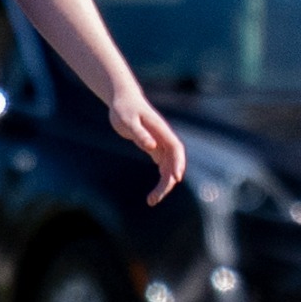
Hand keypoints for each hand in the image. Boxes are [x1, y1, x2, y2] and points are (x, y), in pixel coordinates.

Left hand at [109, 88, 185, 204]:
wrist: (122, 100)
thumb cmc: (124, 108)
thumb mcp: (128, 121)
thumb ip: (140, 134)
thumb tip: (152, 147)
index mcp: (161, 131)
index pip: (176, 149)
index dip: (178, 163)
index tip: (176, 179)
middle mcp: (164, 139)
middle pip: (173, 163)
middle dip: (167, 182)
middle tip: (154, 199)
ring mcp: (160, 144)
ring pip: (168, 168)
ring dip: (164, 185)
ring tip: (151, 201)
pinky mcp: (153, 147)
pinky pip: (162, 167)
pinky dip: (161, 179)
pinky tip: (154, 193)